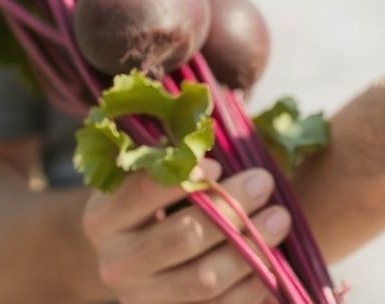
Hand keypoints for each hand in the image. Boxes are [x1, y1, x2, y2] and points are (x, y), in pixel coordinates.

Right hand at [82, 159, 290, 302]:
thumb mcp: (152, 168)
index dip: (184, 178)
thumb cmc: (157, 197)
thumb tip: (217, 102)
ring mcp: (142, 299)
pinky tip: (275, 266)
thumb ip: (177, 145)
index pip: (142, 192)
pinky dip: (250, 290)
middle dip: (232, 208)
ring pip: (204, 279)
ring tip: (281, 219)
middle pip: (182, 236)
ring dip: (250, 249)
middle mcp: (115, 263)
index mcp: (103, 217)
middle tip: (266, 181)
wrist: (135, 256)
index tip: (220, 165)